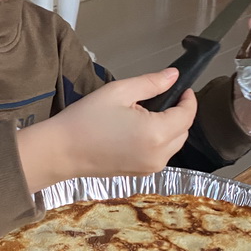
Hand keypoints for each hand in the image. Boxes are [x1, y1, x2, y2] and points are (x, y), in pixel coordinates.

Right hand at [17, 68, 196, 191]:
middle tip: (161, 97)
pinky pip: (160, 155)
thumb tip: (174, 76)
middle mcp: (159, 156)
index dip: (188, 100)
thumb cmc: (86, 118)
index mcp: (156, 134)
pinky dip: (158, 141)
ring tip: (146, 113)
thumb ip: (151, 83)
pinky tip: (138, 130)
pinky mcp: (140, 174)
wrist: (61, 151)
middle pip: (183, 132)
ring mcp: (150, 168)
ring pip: (174, 145)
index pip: (187, 115)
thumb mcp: (119, 91)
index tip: (183, 88)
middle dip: (179, 114)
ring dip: (169, 128)